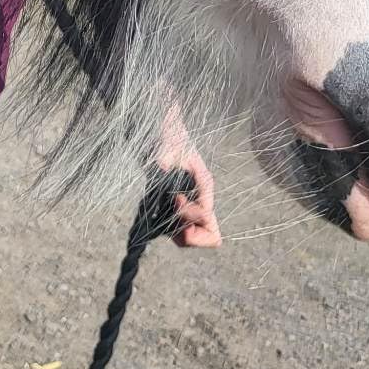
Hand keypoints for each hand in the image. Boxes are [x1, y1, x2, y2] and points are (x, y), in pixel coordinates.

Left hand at [154, 102, 221, 248]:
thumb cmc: (166, 137)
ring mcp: (193, 205)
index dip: (189, 216)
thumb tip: (161, 170)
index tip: (175, 199)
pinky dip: (171, 230)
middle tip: (171, 215)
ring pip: (194, 237)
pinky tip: (159, 214)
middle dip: (189, 234)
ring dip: (179, 234)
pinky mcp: (180, 208)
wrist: (163, 131)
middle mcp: (202, 198)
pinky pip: (181, 231)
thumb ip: (163, 162)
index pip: (207, 218)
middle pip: (209, 236)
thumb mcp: (164, 148)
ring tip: (164, 214)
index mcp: (204, 185)